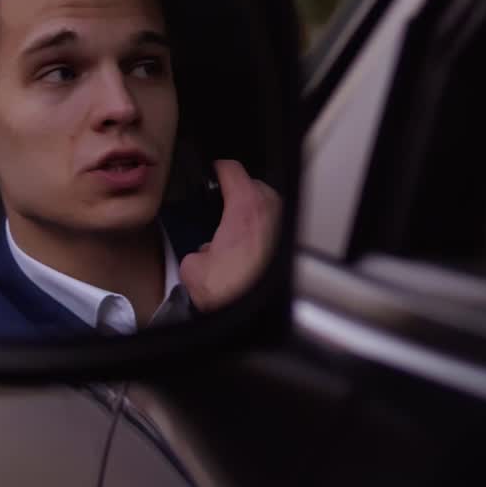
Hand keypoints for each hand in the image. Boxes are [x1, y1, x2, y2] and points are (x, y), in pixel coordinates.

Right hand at [179, 159, 280, 311]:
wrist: (257, 319)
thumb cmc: (233, 292)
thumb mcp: (193, 269)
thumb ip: (196, 253)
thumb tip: (203, 256)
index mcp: (245, 206)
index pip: (231, 168)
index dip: (217, 168)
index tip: (212, 171)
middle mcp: (271, 212)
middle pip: (254, 186)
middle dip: (239, 194)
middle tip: (222, 205)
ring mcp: (285, 228)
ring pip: (268, 208)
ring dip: (253, 215)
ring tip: (235, 230)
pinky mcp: (292, 248)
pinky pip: (276, 230)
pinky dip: (264, 235)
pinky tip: (249, 252)